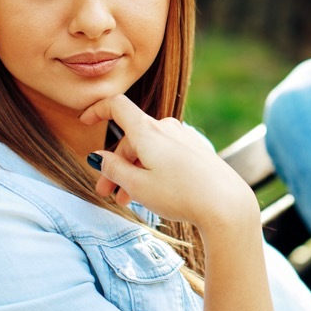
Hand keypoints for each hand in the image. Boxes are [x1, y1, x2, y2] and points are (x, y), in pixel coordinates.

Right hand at [79, 94, 257, 229]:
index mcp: (147, 130)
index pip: (117, 106)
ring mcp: (184, 138)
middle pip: (131, 139)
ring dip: (133, 172)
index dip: (97, 110)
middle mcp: (166, 128)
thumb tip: (98, 156)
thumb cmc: (180, 194)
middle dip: (115, 166)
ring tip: (126, 200)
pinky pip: (166, 155)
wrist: (225, 204)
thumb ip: (113, 169)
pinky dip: (152, 170)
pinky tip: (152, 194)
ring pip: (148, 150)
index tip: (84, 121)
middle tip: (106, 194)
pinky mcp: (197, 151)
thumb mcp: (137, 185)